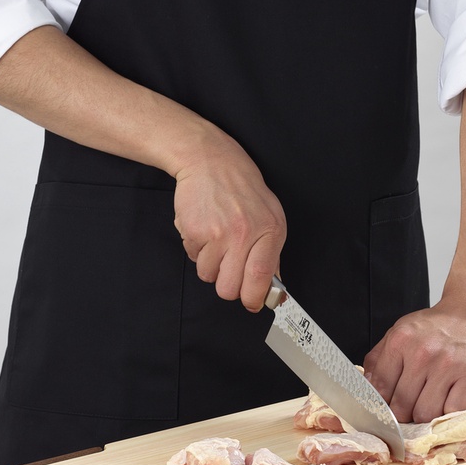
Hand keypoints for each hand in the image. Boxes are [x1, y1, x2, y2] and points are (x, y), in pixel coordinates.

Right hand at [172, 135, 285, 311]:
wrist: (210, 161)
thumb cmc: (242, 189)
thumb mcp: (270, 217)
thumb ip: (272, 254)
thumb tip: (274, 288)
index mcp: (269, 231)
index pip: (261, 277)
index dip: (254, 298)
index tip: (252, 303)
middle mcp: (244, 233)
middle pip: (229, 288)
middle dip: (227, 286)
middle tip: (228, 269)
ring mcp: (217, 233)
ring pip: (208, 275)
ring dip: (209, 264)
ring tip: (216, 240)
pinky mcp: (194, 230)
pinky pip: (191, 256)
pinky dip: (196, 248)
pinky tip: (204, 228)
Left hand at [362, 290, 465, 423]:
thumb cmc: (438, 327)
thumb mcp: (401, 332)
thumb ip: (378, 358)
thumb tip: (364, 386)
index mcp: (401, 341)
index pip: (380, 388)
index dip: (380, 406)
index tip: (385, 411)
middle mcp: (423, 353)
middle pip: (401, 406)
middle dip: (402, 414)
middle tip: (409, 410)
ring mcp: (448, 367)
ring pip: (425, 414)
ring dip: (425, 416)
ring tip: (429, 403)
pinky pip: (451, 413)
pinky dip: (448, 413)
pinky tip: (447, 401)